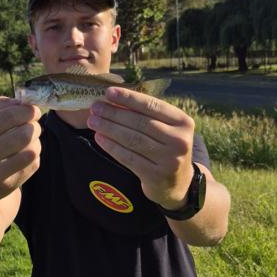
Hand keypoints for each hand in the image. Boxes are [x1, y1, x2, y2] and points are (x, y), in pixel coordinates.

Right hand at [0, 97, 41, 210]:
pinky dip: (33, 156)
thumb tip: (21, 102)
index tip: (33, 110)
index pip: (10, 116)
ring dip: (36, 141)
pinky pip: (32, 166)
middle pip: (24, 134)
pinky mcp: (5, 188)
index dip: (28, 110)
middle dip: (34, 126)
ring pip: (31, 151)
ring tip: (29, 139)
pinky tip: (24, 154)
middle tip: (32, 125)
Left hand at [87, 87, 194, 208]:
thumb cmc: (166, 147)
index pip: (152, 106)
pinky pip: (128, 157)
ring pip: (132, 139)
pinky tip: (99, 138)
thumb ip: (147, 114)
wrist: (177, 183)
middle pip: (140, 123)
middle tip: (95, 107)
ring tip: (93, 121)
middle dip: (114, 113)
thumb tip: (114, 98)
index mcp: (183, 122)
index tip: (109, 92)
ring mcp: (168, 160)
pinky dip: (111, 146)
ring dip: (109, 128)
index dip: (129, 98)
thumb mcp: (167, 128)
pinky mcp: (155, 175)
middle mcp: (179, 140)